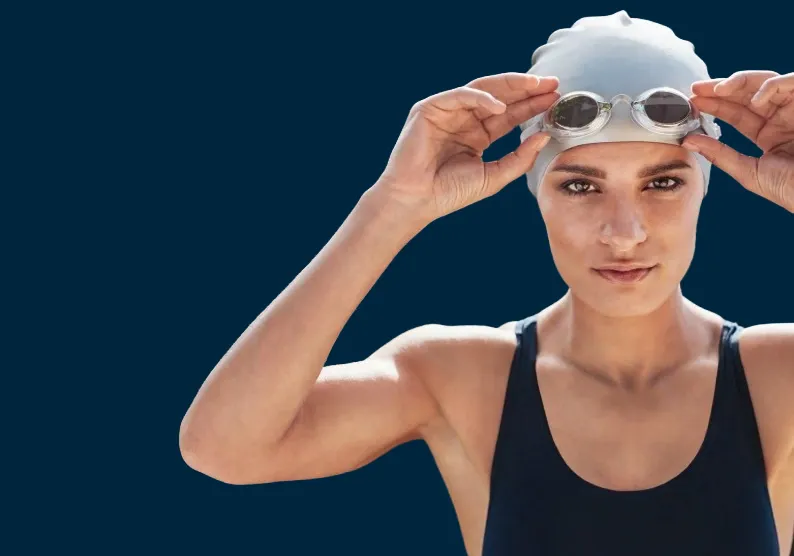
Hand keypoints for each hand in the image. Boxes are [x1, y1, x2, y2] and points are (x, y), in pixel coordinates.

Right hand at [374, 73, 559, 220]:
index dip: (532, 106)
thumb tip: (545, 136)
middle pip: (500, 97)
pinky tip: (500, 106)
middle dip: (526, 89)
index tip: (556, 100)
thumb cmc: (450, 192)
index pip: (510, 115)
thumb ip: (520, 157)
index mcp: (477, 135)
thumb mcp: (494, 176)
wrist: (417, 200)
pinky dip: (481, 98)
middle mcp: (464, 120)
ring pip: (482, 89)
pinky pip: (459, 95)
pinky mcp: (429, 109)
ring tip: (534, 86)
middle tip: (552, 83)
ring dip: (510, 86)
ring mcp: (447, 112)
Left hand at [684, 70, 793, 211]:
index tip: (692, 102)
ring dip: (740, 82)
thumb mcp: (749, 172)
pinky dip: (771, 87)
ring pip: (766, 82)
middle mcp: (781, 118)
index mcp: (768, 134)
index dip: (714, 105)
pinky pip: (791, 82)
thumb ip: (720, 155)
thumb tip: (688, 141)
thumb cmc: (790, 188)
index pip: (736, 114)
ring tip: (718, 90)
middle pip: (747, 94)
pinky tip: (755, 101)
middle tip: (696, 89)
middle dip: (721, 89)